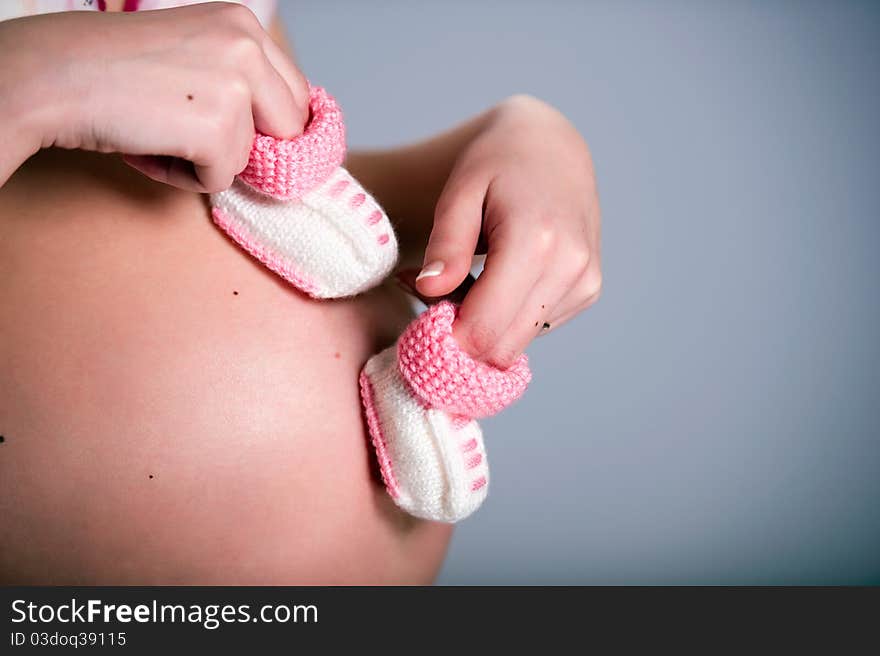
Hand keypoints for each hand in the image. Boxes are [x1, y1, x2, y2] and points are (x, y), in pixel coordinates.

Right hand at [0, 2, 307, 191]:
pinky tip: (151, 148)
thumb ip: (237, 80)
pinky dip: (186, 177)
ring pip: (250, 157)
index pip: (294, 92)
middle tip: (204, 142)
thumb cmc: (112, 69)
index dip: (276, 125)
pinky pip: (220, 179)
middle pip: (289, 127)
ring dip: (207, 160)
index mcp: (243, 23)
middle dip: (254, 145)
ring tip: (158, 134)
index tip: (258, 141)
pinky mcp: (218, 129)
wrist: (55, 75)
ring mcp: (235, 87)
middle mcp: (247, 46)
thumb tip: (279, 135)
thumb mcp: (191, 53)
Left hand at [414, 95, 601, 367]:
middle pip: (501, 348)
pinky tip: (499, 279)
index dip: (444, 333)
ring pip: (517, 344)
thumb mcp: (460, 192)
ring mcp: (585, 282)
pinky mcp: (588, 290)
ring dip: (484, 325)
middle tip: (438, 290)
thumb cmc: (497, 164)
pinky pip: (535, 328)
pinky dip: (508, 316)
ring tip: (470, 277)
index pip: (484, 330)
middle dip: (462, 333)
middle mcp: (570, 268)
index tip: (420, 304)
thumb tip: (429, 288)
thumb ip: (446, 243)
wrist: (552, 146)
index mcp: (536, 242)